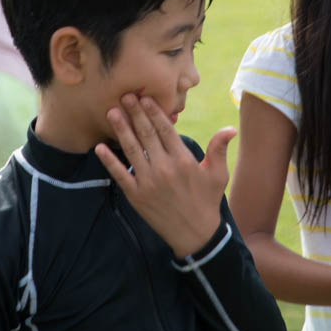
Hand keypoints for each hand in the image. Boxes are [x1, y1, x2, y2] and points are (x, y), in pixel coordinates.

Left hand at [95, 94, 236, 257]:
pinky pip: (120, 175)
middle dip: (135, 113)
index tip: (145, 97)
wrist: (195, 235)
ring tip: (112, 112)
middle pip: (146, 135)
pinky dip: (109, 161)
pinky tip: (100, 147)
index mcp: (183, 160)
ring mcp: (148, 182)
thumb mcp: (218, 174)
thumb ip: (219, 149)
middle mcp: (165, 168)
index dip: (154, 112)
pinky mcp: (136, 196)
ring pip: (132, 150)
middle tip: (125, 96)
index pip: (165, 130)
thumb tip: (230, 128)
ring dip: (121, 129)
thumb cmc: (207, 201)